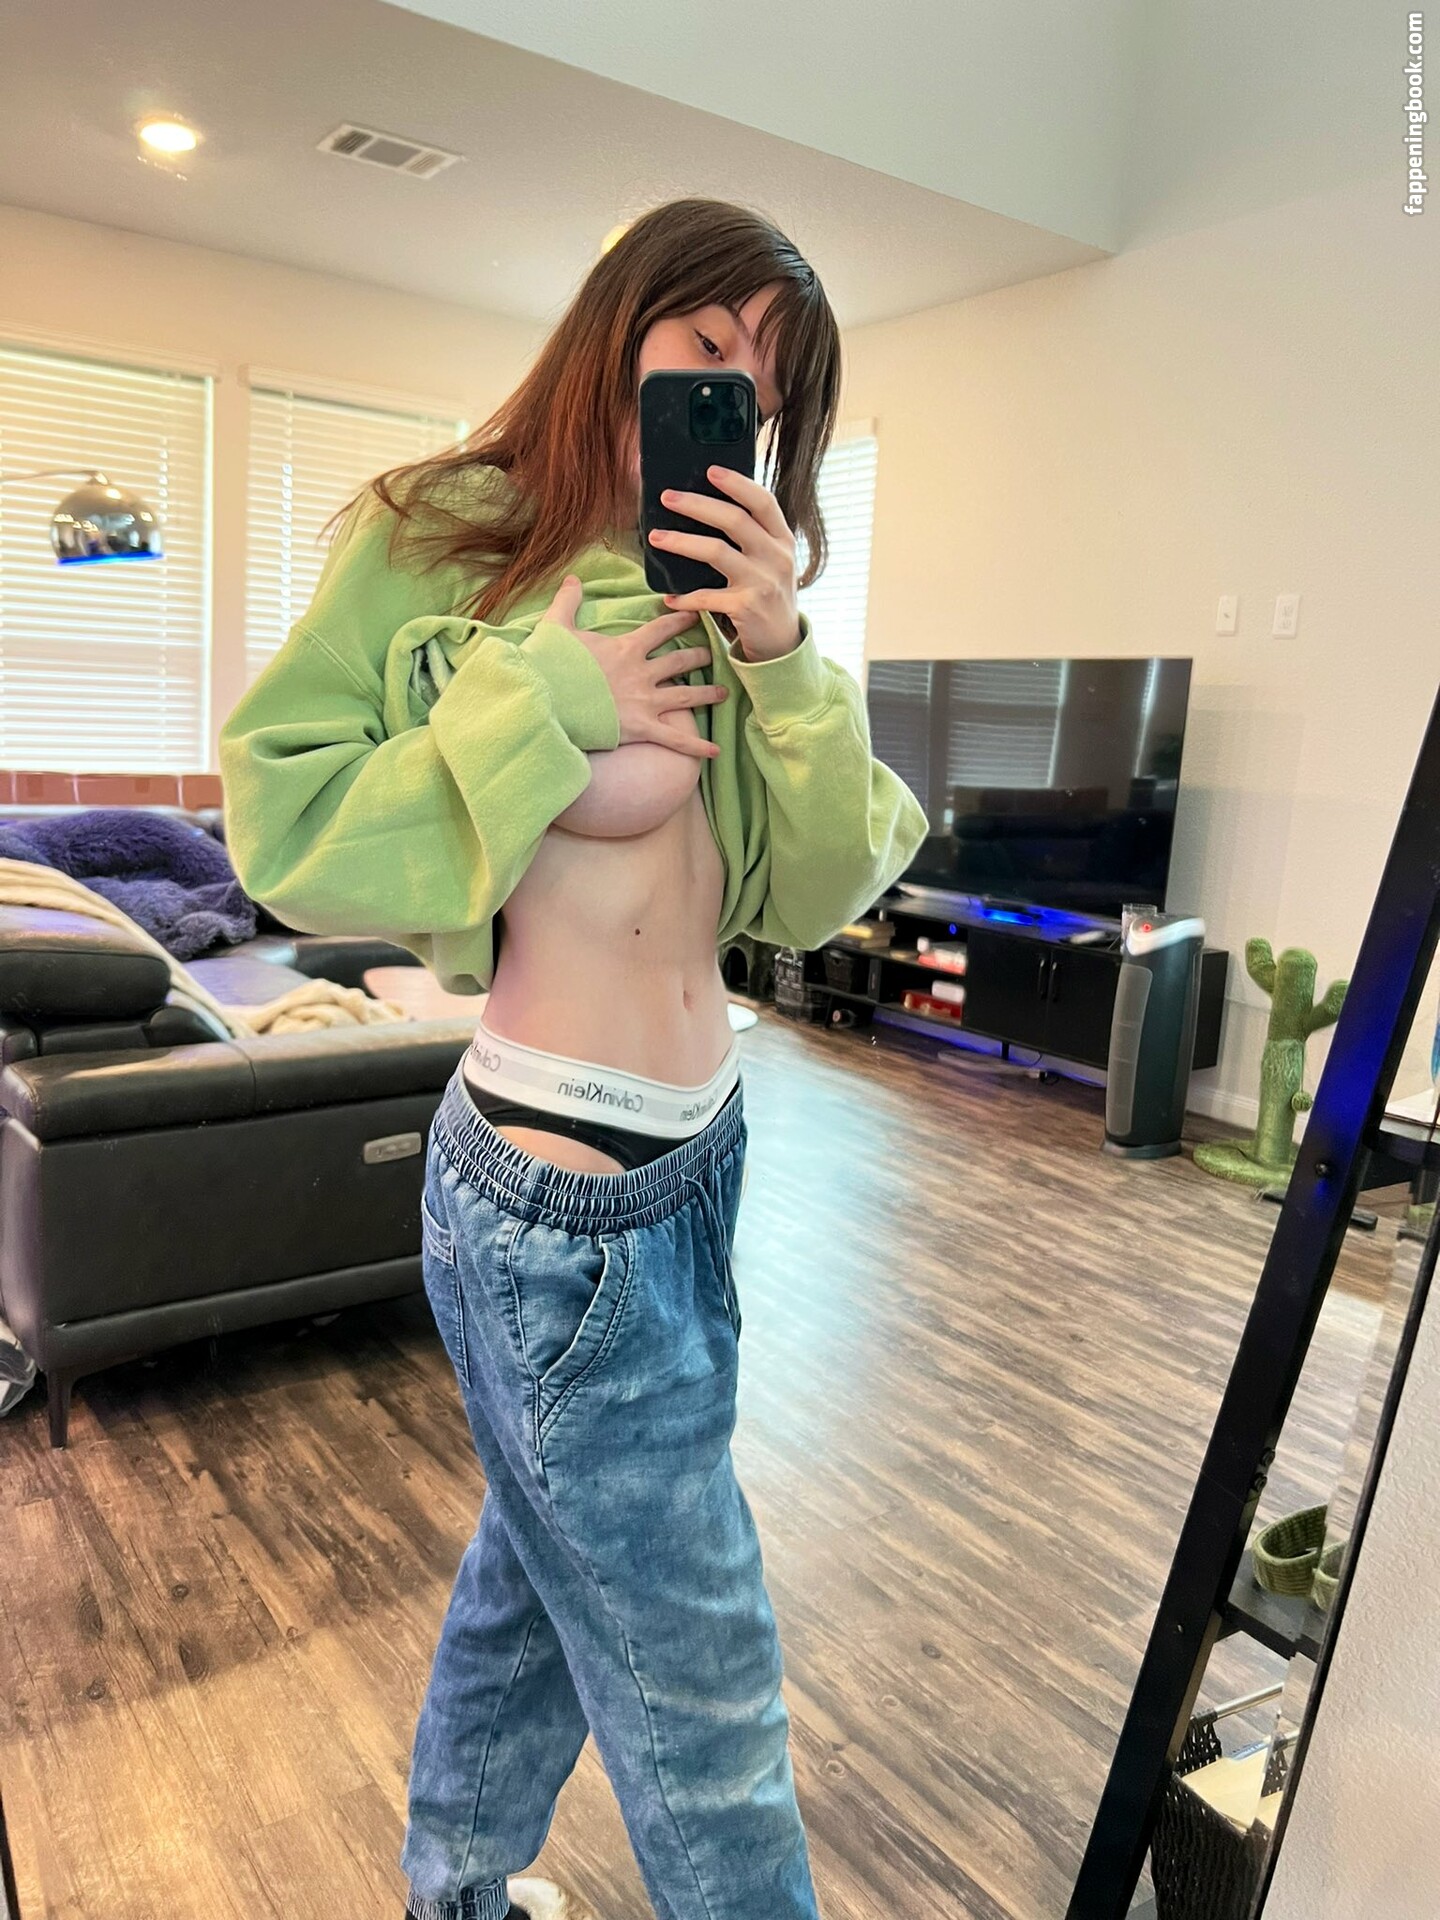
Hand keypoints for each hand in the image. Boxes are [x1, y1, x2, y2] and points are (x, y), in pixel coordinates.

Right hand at [542, 576, 725, 759]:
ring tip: (724, 692)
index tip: (696, 614)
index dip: (681, 620)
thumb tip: (573, 578)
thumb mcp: (556, 627)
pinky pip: (675, 739)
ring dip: (707, 694)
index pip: (662, 628)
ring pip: (686, 696)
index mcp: (627, 647)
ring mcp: (645, 701)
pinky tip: (715, 751)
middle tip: (714, 654)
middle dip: (700, 656)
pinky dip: (696, 746)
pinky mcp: (641, 728)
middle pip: (681, 660)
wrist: (545, 701)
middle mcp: (642, 673)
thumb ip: (568, 601)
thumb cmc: (549, 664)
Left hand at [647, 467, 801, 662]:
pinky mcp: (746, 608)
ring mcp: (762, 582)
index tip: (711, 471)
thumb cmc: (769, 594)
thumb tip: (709, 506)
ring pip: (717, 552)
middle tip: (668, 497)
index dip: (737, 484)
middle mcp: (776, 557)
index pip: (763, 502)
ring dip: (682, 542)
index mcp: (782, 539)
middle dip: (697, 505)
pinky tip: (668, 597)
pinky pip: (707, 597)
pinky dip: (685, 597)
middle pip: (734, 520)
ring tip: (656, 537)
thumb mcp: (772, 560)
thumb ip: (753, 536)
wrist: (782, 643)